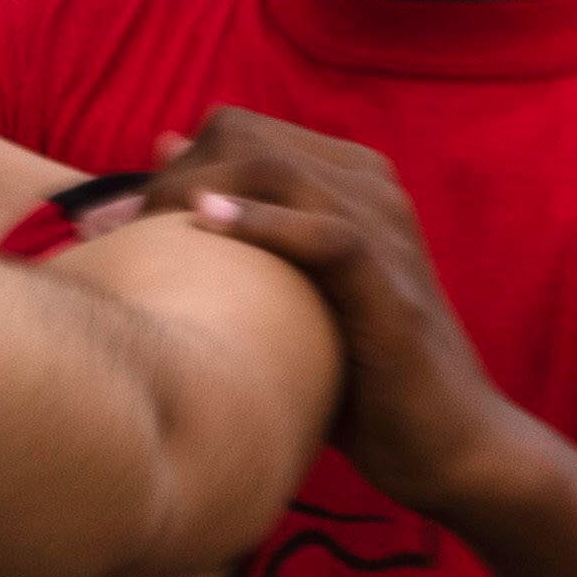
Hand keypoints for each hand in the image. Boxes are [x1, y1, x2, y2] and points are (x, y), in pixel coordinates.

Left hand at [101, 104, 519, 520]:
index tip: (128, 221)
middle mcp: (372, 190)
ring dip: (204, 191)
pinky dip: (265, 224)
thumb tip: (163, 145)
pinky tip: (207, 227)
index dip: (175, 165)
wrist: (448, 444)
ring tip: (151, 233)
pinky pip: (327, 235)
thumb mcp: (289, 290)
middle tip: (130, 236)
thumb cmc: (358, 374)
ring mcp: (387, 233)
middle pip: (250, 137)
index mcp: (349, 180)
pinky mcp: (391, 287)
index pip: (240, 131)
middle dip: (178, 176)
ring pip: (281, 170)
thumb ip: (237, 224)